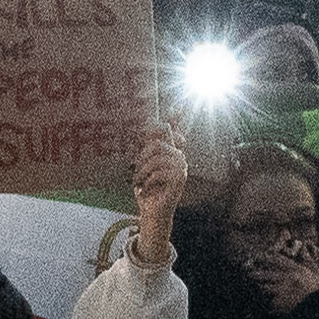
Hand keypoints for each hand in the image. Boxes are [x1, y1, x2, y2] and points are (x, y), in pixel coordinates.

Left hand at [126, 130, 189, 271]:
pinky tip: (147, 188)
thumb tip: (157, 129)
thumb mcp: (144, 168)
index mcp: (171, 153)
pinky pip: (160, 171)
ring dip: (143, 171)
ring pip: (157, 158)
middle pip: (157, 145)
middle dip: (142, 158)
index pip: (175, 131)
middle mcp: (179, 159)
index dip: (178, 116)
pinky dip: (148, 180)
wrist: (152, 213)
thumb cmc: (147, 190)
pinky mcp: (179, 180)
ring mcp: (181, 169)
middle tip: (136, 173)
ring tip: (139, 182)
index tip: (177, 105)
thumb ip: (149, 150)